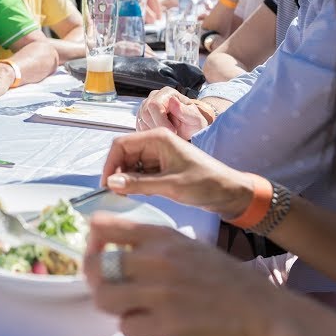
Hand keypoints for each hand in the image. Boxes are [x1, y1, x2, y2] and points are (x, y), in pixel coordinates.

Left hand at [83, 213, 281, 335]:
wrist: (266, 315)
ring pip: (104, 298)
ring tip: (133, 309)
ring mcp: (161, 292)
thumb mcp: (191, 249)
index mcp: (163, 237)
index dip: (92, 241)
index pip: (105, 226)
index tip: (97, 253)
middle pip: (95, 266)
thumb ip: (156, 248)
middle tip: (110, 289)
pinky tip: (153, 326)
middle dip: (96, 280)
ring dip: (115, 307)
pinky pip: (127, 327)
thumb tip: (118, 253)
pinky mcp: (167, 323)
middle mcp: (158, 259)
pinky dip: (135, 329)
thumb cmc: (230, 283)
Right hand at [101, 128, 251, 216]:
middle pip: (124, 155)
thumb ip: (138, 184)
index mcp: (157, 138)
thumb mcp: (170, 185)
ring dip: (126, 180)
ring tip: (130, 196)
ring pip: (130, 165)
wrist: (229, 192)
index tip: (106, 185)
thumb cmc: (205, 183)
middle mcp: (155, 143)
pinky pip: (140, 173)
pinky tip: (140, 194)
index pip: (121, 145)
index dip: (110, 164)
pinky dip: (136, 184)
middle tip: (116, 195)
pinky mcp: (161, 168)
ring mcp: (158, 156)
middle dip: (117, 174)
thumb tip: (110, 183)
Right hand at [136, 87, 209, 138]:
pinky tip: (161, 135)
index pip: (155, 105)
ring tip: (169, 133)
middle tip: (172, 135)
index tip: (173, 131)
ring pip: (141, 121)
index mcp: (167, 93)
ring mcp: (145, 106)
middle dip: (158, 127)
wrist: (189, 130)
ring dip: (155, 131)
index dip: (162, 120)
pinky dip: (150, 134)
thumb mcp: (195, 119)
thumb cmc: (193, 123)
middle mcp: (154, 96)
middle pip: (145, 113)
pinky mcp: (141, 117)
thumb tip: (172, 101)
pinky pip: (139, 128)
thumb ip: (185, 111)